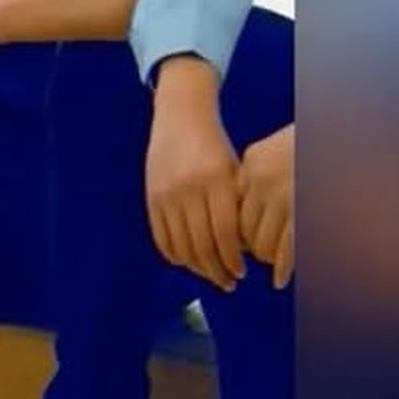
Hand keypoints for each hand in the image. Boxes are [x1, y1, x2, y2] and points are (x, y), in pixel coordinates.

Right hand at [146, 56, 245, 291]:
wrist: (180, 115)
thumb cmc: (214, 145)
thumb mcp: (234, 171)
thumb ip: (238, 206)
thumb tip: (247, 251)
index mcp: (215, 179)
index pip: (226, 233)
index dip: (233, 259)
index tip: (241, 272)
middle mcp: (189, 187)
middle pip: (202, 244)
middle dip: (217, 270)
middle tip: (229, 282)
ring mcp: (166, 193)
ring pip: (181, 246)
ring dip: (197, 268)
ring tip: (210, 275)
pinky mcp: (151, 197)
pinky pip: (161, 238)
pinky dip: (175, 256)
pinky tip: (188, 261)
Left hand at [237, 124, 293, 287]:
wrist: (340, 139)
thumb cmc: (306, 149)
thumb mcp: (270, 154)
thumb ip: (252, 181)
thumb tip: (237, 224)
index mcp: (252, 163)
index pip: (231, 208)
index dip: (234, 229)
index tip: (235, 242)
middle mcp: (263, 179)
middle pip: (242, 229)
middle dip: (248, 247)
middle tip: (254, 255)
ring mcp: (284, 196)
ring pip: (261, 243)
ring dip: (265, 257)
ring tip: (270, 260)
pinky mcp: (305, 212)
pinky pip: (286, 250)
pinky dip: (281, 269)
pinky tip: (279, 280)